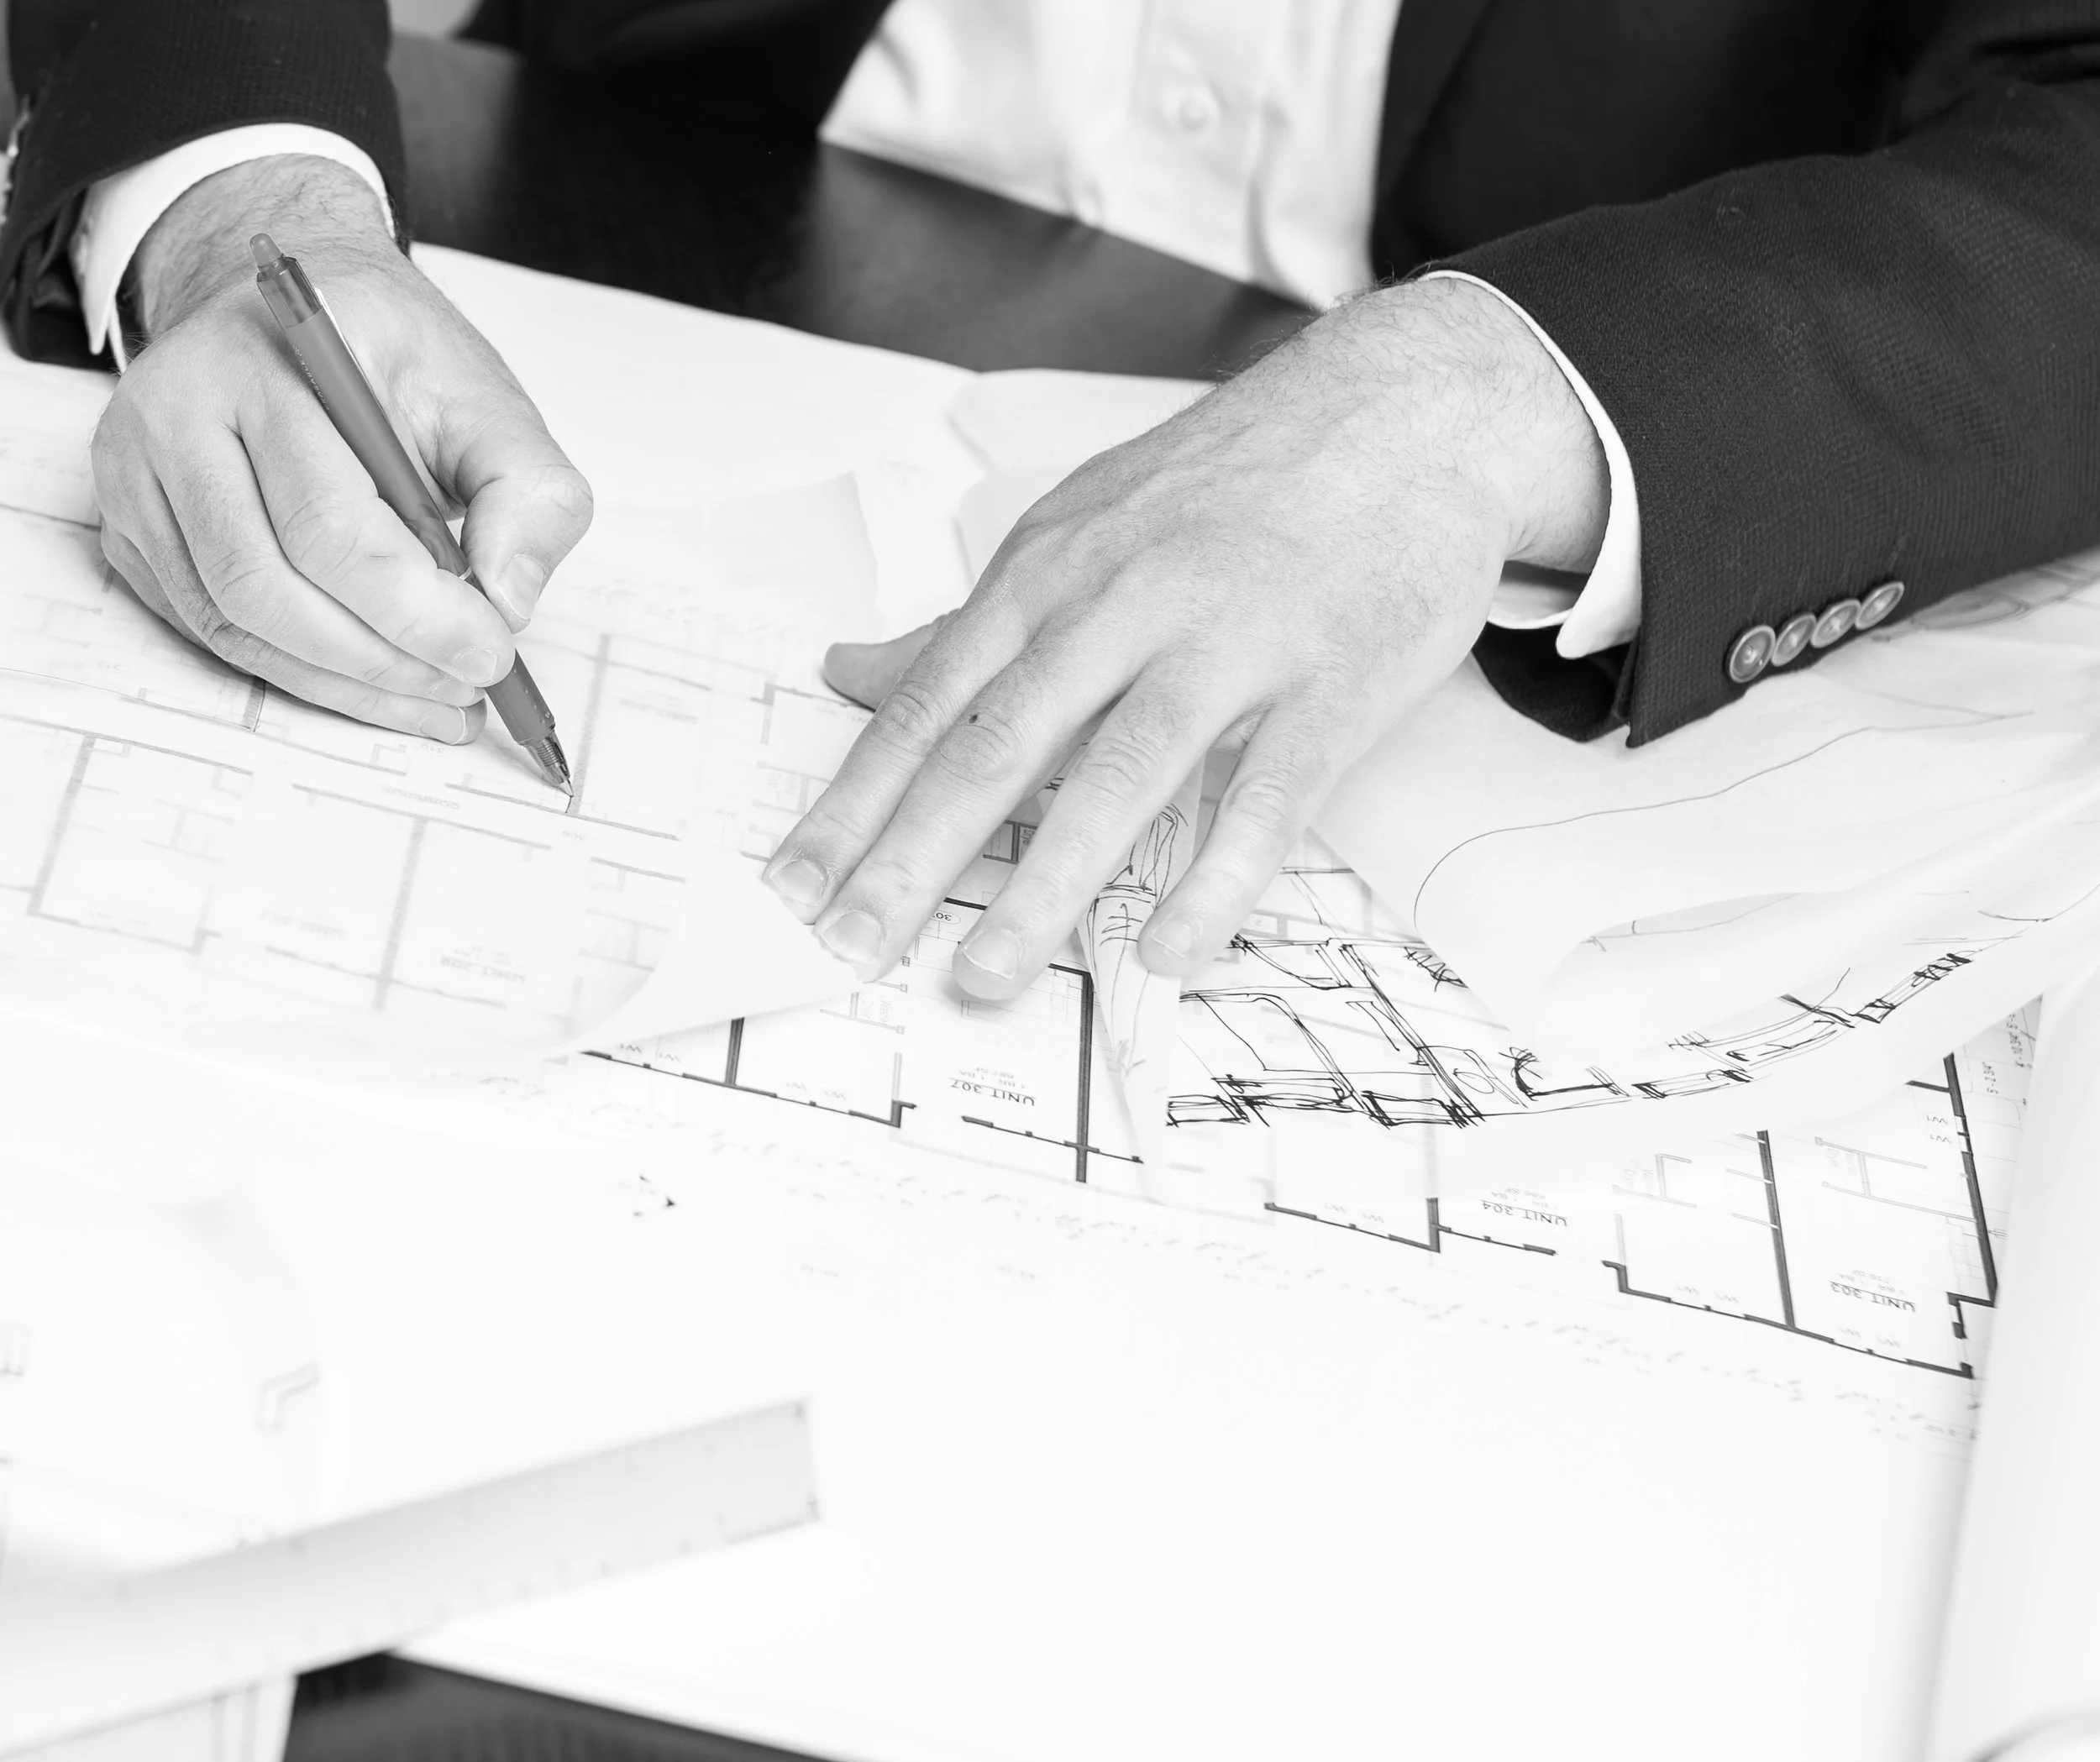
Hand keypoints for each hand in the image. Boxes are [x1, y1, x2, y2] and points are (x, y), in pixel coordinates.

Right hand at [92, 154, 592, 742]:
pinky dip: (304, 675)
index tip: (491, 652)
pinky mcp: (133, 531)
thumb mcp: (486, 398)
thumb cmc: (392, 363)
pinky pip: (210, 632)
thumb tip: (510, 600)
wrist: (299, 325)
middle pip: (264, 584)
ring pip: (231, 623)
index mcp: (266, 364)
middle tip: (467, 687)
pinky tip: (378, 685)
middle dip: (382, 659)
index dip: (414, 609)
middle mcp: (176, 415)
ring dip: (346, 684)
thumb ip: (528, 491)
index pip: (326, 519)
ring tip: (436, 698)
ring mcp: (138, 477)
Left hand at [764, 276, 1608, 998]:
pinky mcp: (1332, 683)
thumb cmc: (1228, 484)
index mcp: (1050, 573)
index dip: (854, 802)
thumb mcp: (1076, 529)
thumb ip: (965, 619)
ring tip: (984, 974)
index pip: (928, 705)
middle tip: (849, 948)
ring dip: (1045, 884)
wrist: (1403, 410)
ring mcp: (1231, 642)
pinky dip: (1217, 878)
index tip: (793, 888)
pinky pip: (1267, 798)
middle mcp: (1125, 604)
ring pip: (1122, 774)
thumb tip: (848, 671)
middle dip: (913, 856)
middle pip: (999, 744)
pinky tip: (1166, 950)